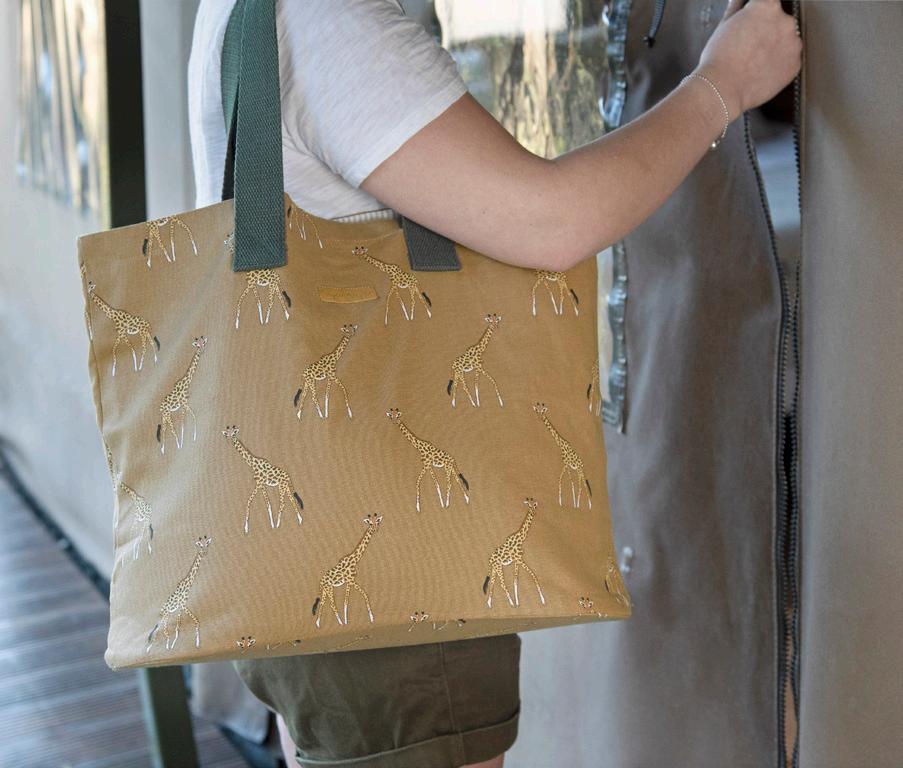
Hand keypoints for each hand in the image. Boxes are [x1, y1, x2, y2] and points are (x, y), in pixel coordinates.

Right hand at [695, 0, 801, 118]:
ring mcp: (793, 44)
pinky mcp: (795, 65)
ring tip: (753, 61)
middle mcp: (785, 21)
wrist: (722, 90)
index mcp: (767, 6)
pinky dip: (778, 65)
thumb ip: (736, 8)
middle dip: (766, 31)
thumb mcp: (724, 26)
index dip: (756, 13)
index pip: (767, 2)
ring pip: (786, 41)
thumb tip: (739, 1)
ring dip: (774, 47)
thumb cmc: (719, 60)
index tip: (751, 22)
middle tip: (748, 46)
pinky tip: (760, 71)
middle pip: (778, 21)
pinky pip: (788, 61)